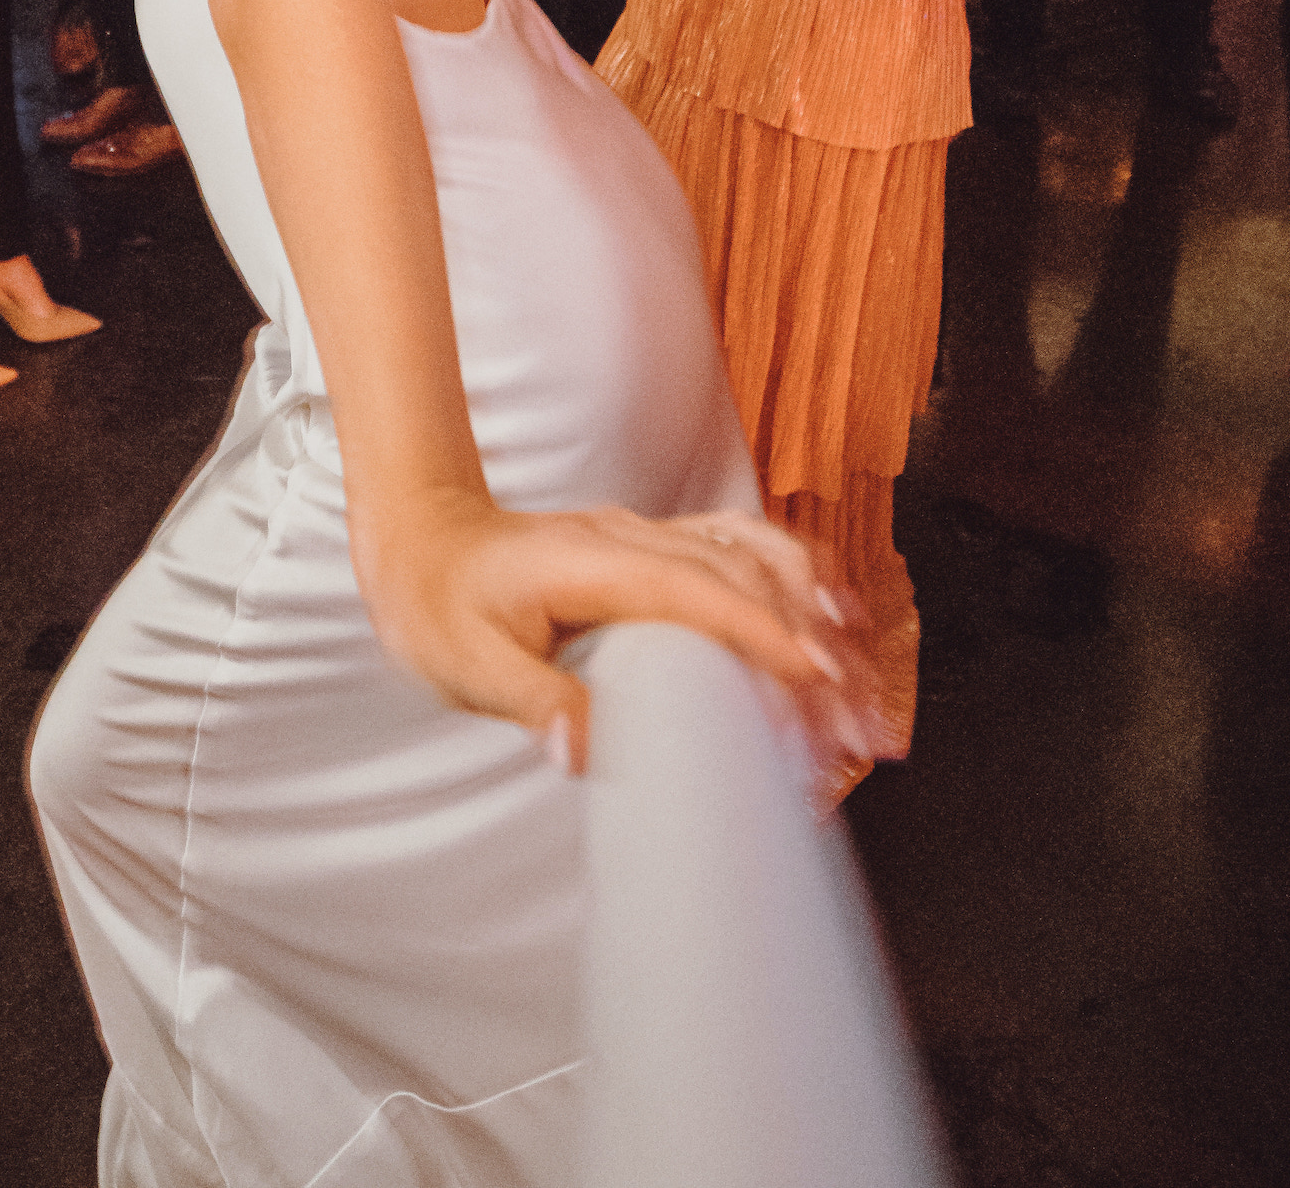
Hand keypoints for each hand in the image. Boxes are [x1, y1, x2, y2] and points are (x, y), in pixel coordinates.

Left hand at [359, 489, 888, 778]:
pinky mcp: (659, 547)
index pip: (701, 594)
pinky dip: (799, 580)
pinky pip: (744, 547)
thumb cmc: (440, 602)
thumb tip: (585, 753)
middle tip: (862, 731)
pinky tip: (836, 619)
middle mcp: (635, 538)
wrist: (421, 537)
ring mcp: (651, 536)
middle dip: (818, 652)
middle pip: (750, 580)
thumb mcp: (467, 666)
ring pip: (759, 557)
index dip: (766, 637)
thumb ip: (533, 702)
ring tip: (867, 690)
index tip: (820, 687)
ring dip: (822, 616)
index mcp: (594, 564)